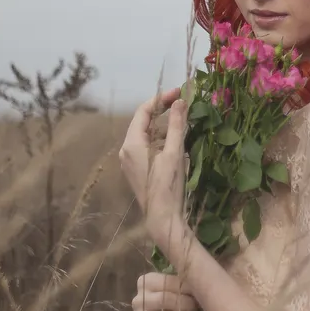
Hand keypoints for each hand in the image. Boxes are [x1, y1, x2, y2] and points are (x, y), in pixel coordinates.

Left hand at [119, 86, 188, 221]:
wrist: (161, 218)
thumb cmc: (167, 185)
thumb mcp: (174, 153)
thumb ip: (176, 125)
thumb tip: (180, 101)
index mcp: (132, 143)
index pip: (143, 111)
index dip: (161, 99)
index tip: (179, 92)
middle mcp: (126, 150)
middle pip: (143, 122)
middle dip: (163, 111)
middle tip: (182, 103)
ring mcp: (129, 160)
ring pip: (146, 135)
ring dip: (163, 126)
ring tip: (183, 121)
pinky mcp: (136, 169)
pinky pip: (147, 147)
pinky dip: (161, 140)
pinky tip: (176, 141)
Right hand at [131, 272, 201, 310]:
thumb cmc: (178, 297)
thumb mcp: (179, 283)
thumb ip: (184, 277)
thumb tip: (195, 271)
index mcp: (146, 282)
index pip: (167, 282)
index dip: (186, 288)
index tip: (199, 293)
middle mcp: (138, 300)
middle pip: (163, 300)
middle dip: (185, 305)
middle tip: (197, 309)